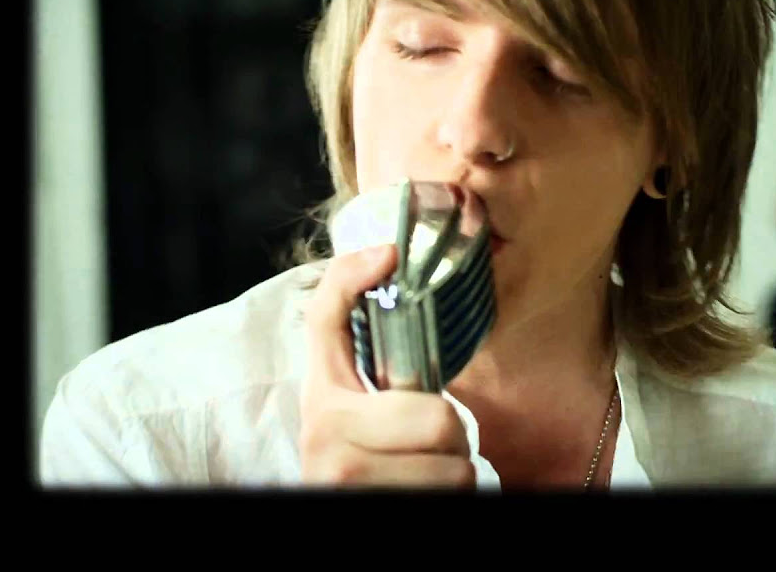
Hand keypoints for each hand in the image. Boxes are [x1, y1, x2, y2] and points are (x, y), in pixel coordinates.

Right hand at [299, 244, 475, 487]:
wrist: (335, 522)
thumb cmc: (360, 462)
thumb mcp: (353, 404)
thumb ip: (361, 344)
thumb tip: (387, 253)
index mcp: (321, 399)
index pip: (326, 319)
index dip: (353, 277)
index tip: (389, 255)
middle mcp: (322, 439)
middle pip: (439, 418)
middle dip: (451, 437)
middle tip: (429, 446)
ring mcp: (344, 482)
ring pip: (455, 468)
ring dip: (454, 474)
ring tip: (425, 475)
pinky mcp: (371, 509)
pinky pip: (453, 495)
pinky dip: (454, 498)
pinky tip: (426, 495)